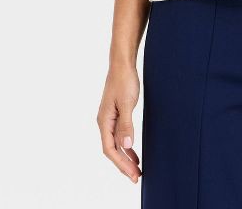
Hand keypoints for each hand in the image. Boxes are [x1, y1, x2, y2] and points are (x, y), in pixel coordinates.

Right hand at [97, 63, 141, 181]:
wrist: (122, 64)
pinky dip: (127, 146)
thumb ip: (126, 124)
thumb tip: (126, 145)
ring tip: (137, 169)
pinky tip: (134, 152)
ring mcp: (110, 118)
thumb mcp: (127, 103)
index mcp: (104, 121)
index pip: (110, 149)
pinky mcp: (117, 114)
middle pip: (112, 150)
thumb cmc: (124, 80)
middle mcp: (104, 122)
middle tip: (137, 177)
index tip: (133, 174)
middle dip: (124, 165)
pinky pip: (120, 135)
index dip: (121, 164)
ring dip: (126, 157)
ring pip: (116, 144)